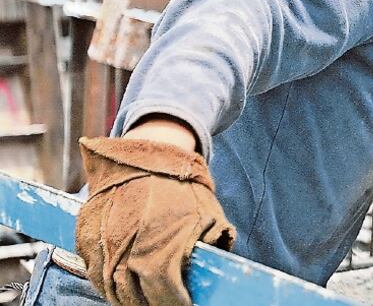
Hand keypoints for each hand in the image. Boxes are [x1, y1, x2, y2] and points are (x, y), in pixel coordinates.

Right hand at [75, 137, 235, 305]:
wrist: (146, 154)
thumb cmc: (183, 187)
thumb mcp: (208, 216)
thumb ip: (210, 248)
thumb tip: (214, 275)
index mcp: (161, 249)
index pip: (164, 295)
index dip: (174, 302)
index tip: (182, 302)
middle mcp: (127, 251)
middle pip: (132, 298)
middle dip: (147, 303)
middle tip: (160, 300)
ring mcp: (102, 244)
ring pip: (108, 287)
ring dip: (124, 295)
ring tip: (141, 294)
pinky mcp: (85, 235)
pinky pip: (91, 269)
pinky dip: (104, 279)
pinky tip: (120, 278)